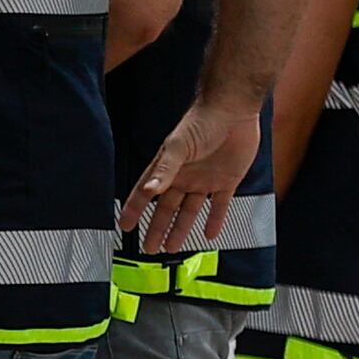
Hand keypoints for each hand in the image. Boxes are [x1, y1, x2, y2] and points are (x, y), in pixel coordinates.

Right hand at [129, 102, 257, 250]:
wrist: (234, 110)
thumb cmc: (202, 122)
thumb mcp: (179, 146)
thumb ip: (165, 170)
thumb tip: (148, 191)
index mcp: (168, 168)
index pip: (146, 194)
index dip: (134, 210)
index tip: (124, 226)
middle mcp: (184, 177)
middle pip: (166, 209)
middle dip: (156, 228)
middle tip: (149, 248)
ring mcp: (205, 180)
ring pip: (189, 211)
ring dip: (181, 229)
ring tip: (172, 247)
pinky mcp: (226, 180)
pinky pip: (219, 205)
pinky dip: (215, 220)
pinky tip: (210, 235)